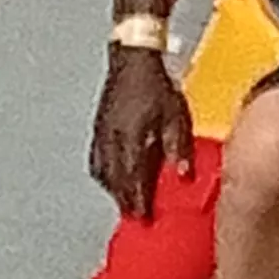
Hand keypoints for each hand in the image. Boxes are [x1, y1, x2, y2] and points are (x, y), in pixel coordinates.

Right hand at [88, 44, 193, 218]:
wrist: (132, 59)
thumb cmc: (156, 84)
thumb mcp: (175, 115)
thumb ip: (178, 147)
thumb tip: (182, 175)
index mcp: (131, 139)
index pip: (133, 180)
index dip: (139, 202)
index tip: (144, 219)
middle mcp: (112, 140)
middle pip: (115, 180)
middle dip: (124, 201)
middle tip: (134, 218)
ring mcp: (101, 133)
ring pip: (103, 172)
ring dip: (113, 190)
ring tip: (124, 202)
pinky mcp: (98, 127)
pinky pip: (96, 159)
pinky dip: (103, 174)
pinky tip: (111, 176)